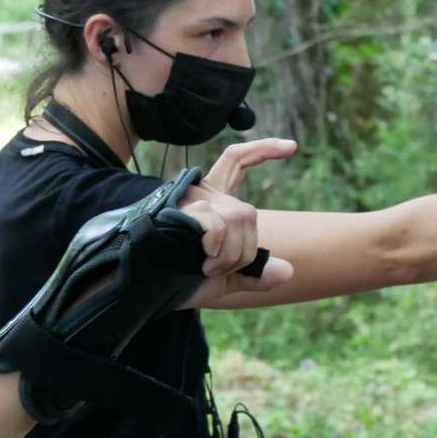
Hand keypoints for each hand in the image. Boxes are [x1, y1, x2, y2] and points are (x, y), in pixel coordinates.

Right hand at [177, 138, 298, 302]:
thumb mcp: (223, 280)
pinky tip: (203, 259)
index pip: (236, 161)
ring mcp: (189, 198)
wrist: (144, 290)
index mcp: (210, 200)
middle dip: (243, 250)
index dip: (262, 150)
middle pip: (247, 212)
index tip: (292, 147)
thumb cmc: (176, 282)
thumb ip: (254, 274)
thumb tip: (288, 270)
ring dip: (230, 253)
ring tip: (207, 268)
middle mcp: (200, 192)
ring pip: (237, 217)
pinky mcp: (178, 209)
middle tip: (217, 269)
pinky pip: (217, 222)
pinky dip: (218, 246)